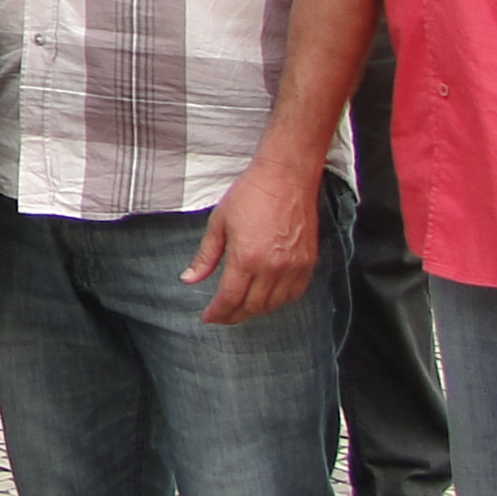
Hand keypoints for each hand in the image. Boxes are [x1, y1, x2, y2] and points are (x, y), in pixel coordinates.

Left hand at [188, 154, 321, 324]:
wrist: (286, 178)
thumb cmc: (250, 195)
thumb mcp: (218, 223)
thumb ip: (205, 256)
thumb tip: (189, 279)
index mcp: (246, 258)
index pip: (230, 298)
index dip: (217, 312)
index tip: (208, 317)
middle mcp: (272, 267)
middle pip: (252, 306)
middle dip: (233, 315)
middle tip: (222, 315)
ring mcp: (294, 267)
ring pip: (274, 304)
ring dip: (255, 311)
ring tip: (240, 308)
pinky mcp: (308, 262)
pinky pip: (294, 294)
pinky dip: (279, 302)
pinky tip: (266, 299)